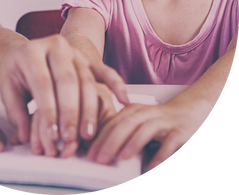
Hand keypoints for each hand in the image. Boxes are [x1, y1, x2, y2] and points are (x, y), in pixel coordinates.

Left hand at [0, 34, 128, 157]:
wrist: (25, 52)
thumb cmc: (17, 71)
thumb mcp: (8, 87)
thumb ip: (15, 111)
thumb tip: (25, 136)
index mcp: (31, 51)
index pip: (42, 82)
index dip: (48, 110)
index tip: (52, 134)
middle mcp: (55, 46)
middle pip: (67, 80)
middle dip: (70, 112)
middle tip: (70, 137)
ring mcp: (73, 51)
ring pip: (86, 79)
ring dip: (88, 108)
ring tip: (87, 132)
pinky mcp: (86, 58)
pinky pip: (104, 70)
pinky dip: (115, 84)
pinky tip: (123, 99)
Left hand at [86, 90, 208, 171]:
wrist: (189, 111)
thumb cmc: (158, 121)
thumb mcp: (138, 121)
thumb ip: (121, 131)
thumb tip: (99, 150)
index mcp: (134, 110)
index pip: (113, 122)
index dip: (100, 138)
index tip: (90, 153)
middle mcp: (148, 113)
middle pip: (127, 124)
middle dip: (112, 141)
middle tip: (101, 159)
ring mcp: (165, 121)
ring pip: (147, 129)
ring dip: (133, 143)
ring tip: (122, 157)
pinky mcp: (181, 132)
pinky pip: (171, 143)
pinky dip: (162, 155)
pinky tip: (153, 167)